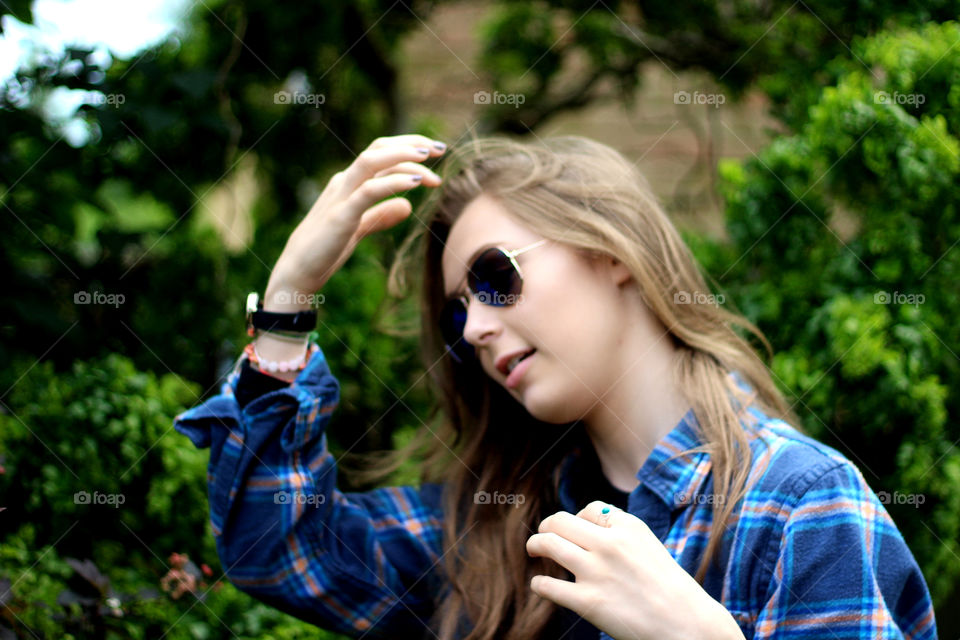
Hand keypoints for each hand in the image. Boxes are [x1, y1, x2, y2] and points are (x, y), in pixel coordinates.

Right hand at [265, 134, 444, 310]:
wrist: (299, 270)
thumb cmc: (325, 249)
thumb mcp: (361, 228)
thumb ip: (382, 215)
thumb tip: (408, 205)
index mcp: (349, 183)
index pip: (381, 153)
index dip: (407, 147)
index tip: (434, 152)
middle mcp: (345, 182)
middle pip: (378, 148)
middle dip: (410, 144)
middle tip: (439, 149)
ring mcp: (341, 195)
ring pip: (371, 161)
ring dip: (402, 155)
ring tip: (428, 159)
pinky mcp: (342, 214)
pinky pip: (369, 191)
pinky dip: (393, 183)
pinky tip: (414, 183)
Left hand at [525, 501, 744, 639]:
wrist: (688, 626)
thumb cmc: (670, 589)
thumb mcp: (649, 547)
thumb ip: (621, 534)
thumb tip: (586, 525)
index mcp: (628, 527)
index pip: (589, 509)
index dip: (577, 518)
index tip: (575, 531)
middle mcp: (610, 544)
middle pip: (559, 521)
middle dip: (547, 527)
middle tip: (542, 537)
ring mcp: (597, 572)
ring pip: (547, 544)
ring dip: (535, 546)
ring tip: (534, 552)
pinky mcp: (587, 602)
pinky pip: (547, 586)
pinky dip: (539, 584)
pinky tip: (541, 585)